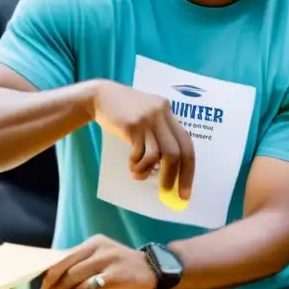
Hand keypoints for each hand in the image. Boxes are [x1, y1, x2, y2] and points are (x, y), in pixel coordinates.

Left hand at [34, 234, 156, 288]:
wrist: (154, 272)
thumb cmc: (122, 268)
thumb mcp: (101, 259)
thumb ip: (80, 265)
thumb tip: (51, 279)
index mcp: (93, 243)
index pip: (64, 257)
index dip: (47, 273)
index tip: (37, 287)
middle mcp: (99, 249)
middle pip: (66, 267)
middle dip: (50, 285)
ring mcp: (108, 262)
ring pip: (75, 279)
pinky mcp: (115, 277)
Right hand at [92, 80, 195, 199]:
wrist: (100, 96)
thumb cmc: (125, 113)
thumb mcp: (147, 118)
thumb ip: (159, 136)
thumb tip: (168, 170)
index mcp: (169, 113)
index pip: (187, 144)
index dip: (188, 169)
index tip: (185, 190)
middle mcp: (163, 114)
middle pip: (177, 152)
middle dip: (174, 177)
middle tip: (168, 192)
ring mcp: (148, 119)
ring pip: (159, 155)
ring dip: (149, 171)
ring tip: (138, 175)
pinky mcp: (133, 124)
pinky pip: (141, 152)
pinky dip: (137, 164)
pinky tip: (131, 164)